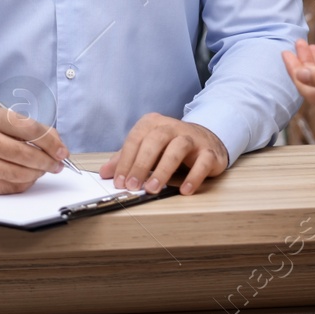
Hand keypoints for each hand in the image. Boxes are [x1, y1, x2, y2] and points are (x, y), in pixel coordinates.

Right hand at [0, 105, 69, 194]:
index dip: (51, 143)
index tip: (62, 151)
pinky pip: (9, 187)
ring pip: (19, 174)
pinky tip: (27, 177)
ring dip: (37, 174)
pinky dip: (24, 184)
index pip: (29, 130)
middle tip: (57, 164)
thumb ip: (31, 129)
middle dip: (47, 162)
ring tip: (42, 170)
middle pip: (25, 154)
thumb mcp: (2, 121)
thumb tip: (57, 145)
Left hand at [100, 114, 227, 195]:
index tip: (119, 181)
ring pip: (178, 147)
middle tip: (133, 185)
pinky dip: (193, 176)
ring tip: (153, 188)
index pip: (136, 139)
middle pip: (155, 140)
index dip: (126, 160)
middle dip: (141, 164)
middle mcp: (173, 127)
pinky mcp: (209, 151)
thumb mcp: (147, 149)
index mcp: (153, 123)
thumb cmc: (171, 146)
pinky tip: (184, 190)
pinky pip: (203, 161)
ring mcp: (192, 138)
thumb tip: (105, 173)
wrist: (206, 139)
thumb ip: (126, 159)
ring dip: (164, 169)